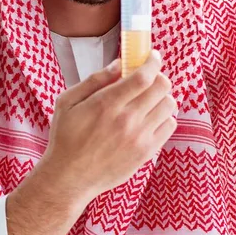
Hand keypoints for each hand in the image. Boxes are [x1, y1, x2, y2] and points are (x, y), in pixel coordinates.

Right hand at [36, 51, 175, 202]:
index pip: (143, 76)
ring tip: (148, 98)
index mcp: (107, 104)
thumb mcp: (68, 101)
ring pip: (169, 105)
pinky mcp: (146, 153)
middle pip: (162, 87)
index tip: (152, 56)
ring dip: (161, 96)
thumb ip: (95, 80)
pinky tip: (150, 117)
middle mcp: (127, 120)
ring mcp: (139, 138)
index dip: (153, 61)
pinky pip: (169, 125)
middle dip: (158, 75)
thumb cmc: (65, 137)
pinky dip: (164, 116)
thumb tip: (119, 63)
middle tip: (149, 77)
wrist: (69, 178)